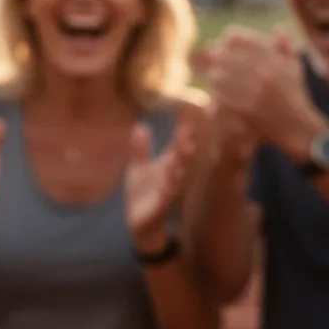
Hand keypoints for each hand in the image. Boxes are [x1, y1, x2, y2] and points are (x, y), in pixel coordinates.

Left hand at [124, 112, 194, 249]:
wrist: (140, 224)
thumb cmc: (144, 194)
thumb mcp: (138, 168)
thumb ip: (140, 149)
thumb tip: (140, 126)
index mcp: (169, 164)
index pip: (179, 142)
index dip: (184, 125)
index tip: (189, 105)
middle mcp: (173, 175)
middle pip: (182, 156)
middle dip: (186, 142)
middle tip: (190, 126)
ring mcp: (168, 191)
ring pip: (177, 175)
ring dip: (181, 163)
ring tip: (184, 149)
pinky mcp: (160, 206)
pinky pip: (165, 197)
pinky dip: (167, 189)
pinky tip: (169, 181)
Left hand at [202, 26, 326, 161]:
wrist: (297, 125)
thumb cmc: (293, 93)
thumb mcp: (294, 67)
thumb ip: (286, 46)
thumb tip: (278, 27)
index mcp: (274, 60)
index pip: (239, 39)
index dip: (228, 38)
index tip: (224, 41)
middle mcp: (265, 73)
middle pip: (225, 56)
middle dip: (217, 55)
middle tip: (212, 57)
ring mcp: (255, 92)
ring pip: (220, 76)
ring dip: (215, 74)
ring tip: (215, 75)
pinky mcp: (247, 110)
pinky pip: (222, 96)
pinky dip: (217, 93)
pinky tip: (217, 92)